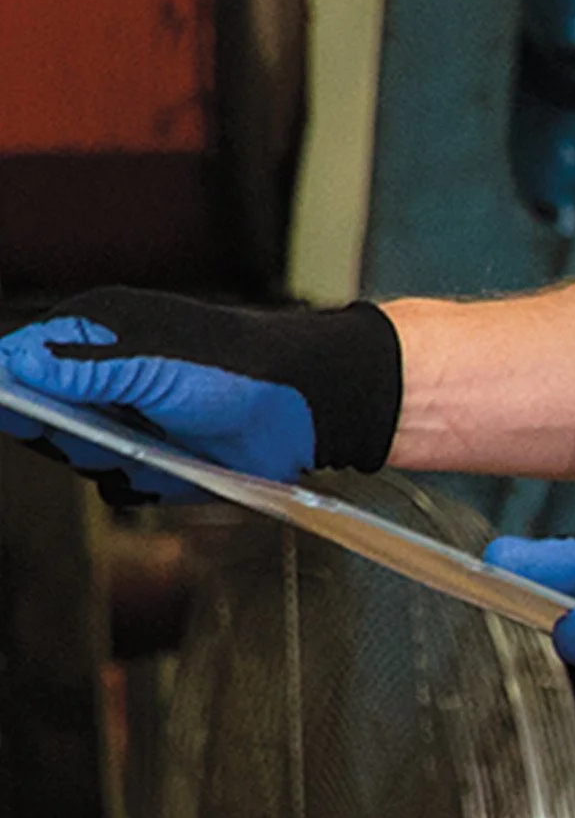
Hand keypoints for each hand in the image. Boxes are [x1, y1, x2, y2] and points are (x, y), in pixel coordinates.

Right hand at [0, 289, 402, 492]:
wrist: (302, 406)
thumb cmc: (235, 367)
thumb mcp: (152, 366)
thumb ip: (81, 370)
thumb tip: (15, 363)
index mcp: (94, 332)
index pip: (20, 360)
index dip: (12, 391)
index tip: (18, 412)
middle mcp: (101, 374)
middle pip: (41, 419)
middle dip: (71, 433)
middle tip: (112, 430)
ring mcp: (123, 418)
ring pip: (78, 457)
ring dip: (111, 459)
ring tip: (158, 440)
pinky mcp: (147, 457)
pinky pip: (117, 484)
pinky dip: (142, 482)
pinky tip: (175, 463)